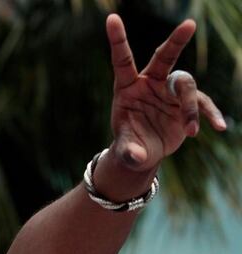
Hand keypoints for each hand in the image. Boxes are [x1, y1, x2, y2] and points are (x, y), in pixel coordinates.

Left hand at [107, 14, 225, 171]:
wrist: (143, 154)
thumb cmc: (129, 146)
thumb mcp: (125, 150)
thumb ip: (128, 150)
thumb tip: (136, 157)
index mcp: (128, 88)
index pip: (122, 61)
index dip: (118, 40)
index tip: (112, 18)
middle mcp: (150, 84)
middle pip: (164, 58)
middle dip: (176, 41)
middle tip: (189, 24)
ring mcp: (170, 93)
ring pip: (186, 87)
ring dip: (190, 109)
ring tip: (190, 133)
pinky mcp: (187, 105)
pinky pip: (203, 105)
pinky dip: (210, 115)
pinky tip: (219, 127)